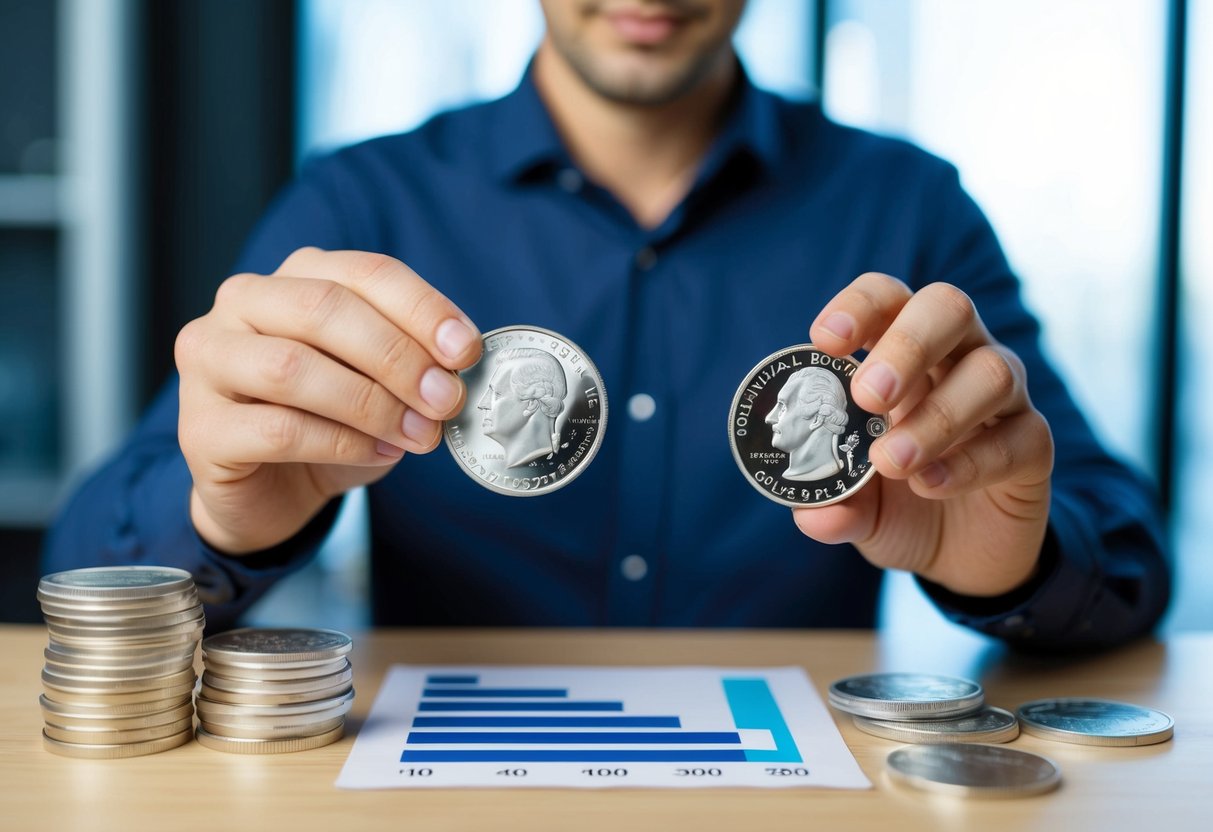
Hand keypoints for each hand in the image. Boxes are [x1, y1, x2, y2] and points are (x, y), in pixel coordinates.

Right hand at [174, 247, 481, 553]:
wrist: (272, 494)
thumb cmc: (332, 425)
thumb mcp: (382, 383)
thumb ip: (413, 363)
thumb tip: (459, 365)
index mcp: (295, 278)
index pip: (363, 272)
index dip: (421, 308)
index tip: (466, 350)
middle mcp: (242, 304)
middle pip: (323, 309)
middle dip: (397, 355)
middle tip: (446, 399)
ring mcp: (209, 361)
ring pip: (292, 367)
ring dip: (371, 403)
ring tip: (421, 434)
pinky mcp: (199, 428)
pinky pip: (277, 429)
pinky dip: (341, 443)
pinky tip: (380, 454)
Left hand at [794, 273, 1053, 596]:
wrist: (958, 558)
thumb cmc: (896, 504)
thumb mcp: (854, 507)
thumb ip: (832, 504)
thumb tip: (813, 516)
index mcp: (900, 352)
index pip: (887, 298)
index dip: (859, 306)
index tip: (826, 341)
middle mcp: (956, 357)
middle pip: (949, 306)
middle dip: (907, 343)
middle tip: (869, 396)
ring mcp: (1003, 397)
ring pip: (991, 371)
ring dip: (937, 416)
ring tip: (891, 462)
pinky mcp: (1034, 443)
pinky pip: (1019, 435)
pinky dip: (971, 462)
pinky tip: (931, 485)